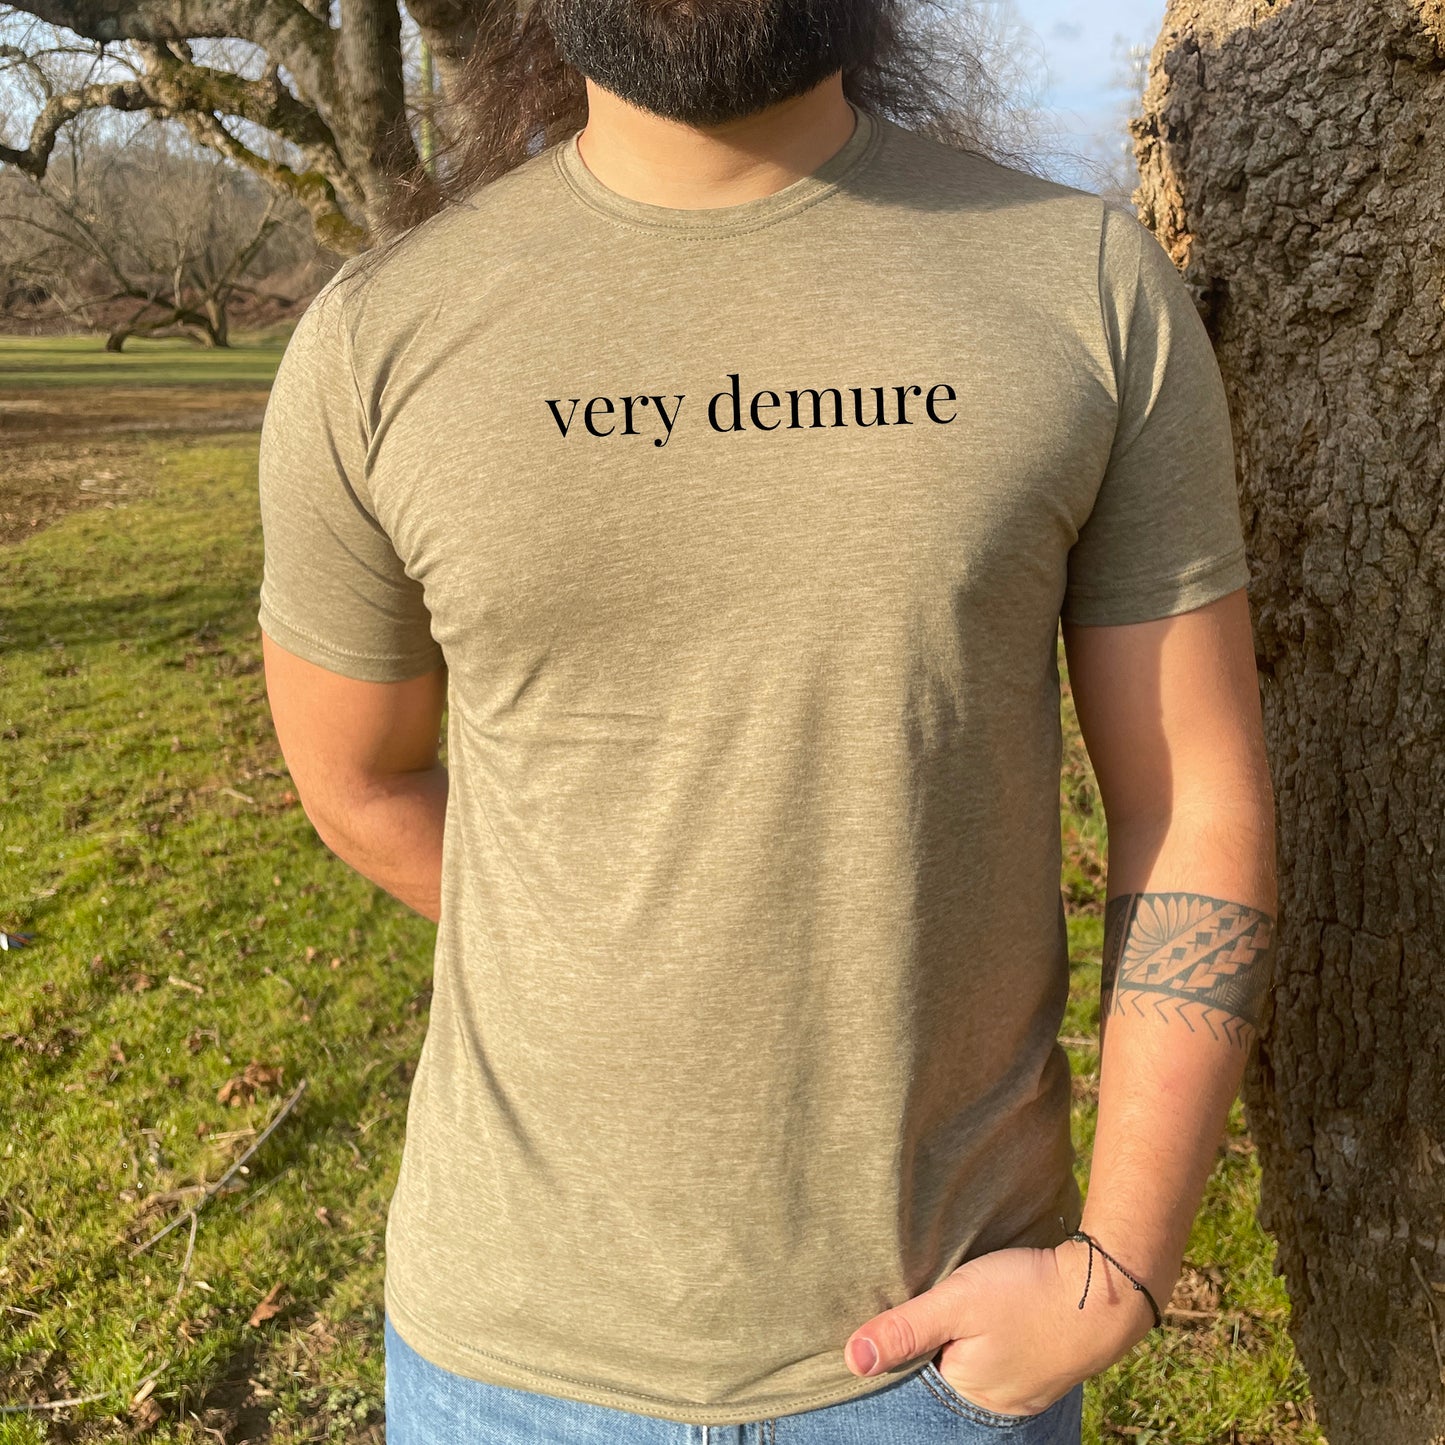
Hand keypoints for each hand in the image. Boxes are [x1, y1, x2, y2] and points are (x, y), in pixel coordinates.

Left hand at [842, 1240, 1160, 1416]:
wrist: (1107, 1289)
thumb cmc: (1028, 1294)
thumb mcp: (958, 1302)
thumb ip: (906, 1329)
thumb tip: (852, 1360)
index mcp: (968, 1394)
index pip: (915, 1377)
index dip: (904, 1345)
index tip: (900, 1316)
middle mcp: (996, 1404)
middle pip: (946, 1374)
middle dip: (934, 1346)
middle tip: (936, 1307)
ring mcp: (1024, 1389)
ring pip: (976, 1366)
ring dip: (965, 1342)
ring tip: (963, 1312)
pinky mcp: (1045, 1368)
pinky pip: (1004, 1361)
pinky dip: (992, 1342)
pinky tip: (994, 1320)